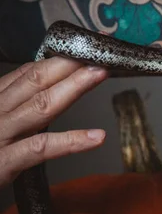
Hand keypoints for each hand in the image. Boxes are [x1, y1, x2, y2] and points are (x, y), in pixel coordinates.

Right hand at [0, 57, 107, 188]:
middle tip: (100, 54)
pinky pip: (39, 148)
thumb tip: (41, 90)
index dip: (58, 60)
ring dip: (73, 88)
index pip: (27, 74)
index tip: (86, 49)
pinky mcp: (2, 163)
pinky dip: (70, 142)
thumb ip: (14, 107)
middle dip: (68, 65)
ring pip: (40, 107)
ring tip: (99, 75)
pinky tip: (96, 137)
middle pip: (35, 82)